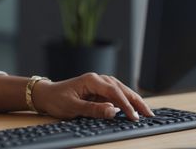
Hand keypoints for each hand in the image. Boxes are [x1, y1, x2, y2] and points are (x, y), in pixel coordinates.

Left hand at [32, 72, 153, 120]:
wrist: (46, 95)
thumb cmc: (57, 99)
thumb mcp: (73, 107)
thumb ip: (93, 109)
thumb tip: (113, 111)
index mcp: (91, 80)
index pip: (113, 91)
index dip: (125, 104)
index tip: (133, 116)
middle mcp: (98, 79)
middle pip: (122, 89)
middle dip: (136, 101)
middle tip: (149, 114)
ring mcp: (100, 84)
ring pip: (122, 90)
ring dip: (134, 100)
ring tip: (146, 112)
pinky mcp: (100, 90)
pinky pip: (117, 94)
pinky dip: (127, 100)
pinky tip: (135, 107)